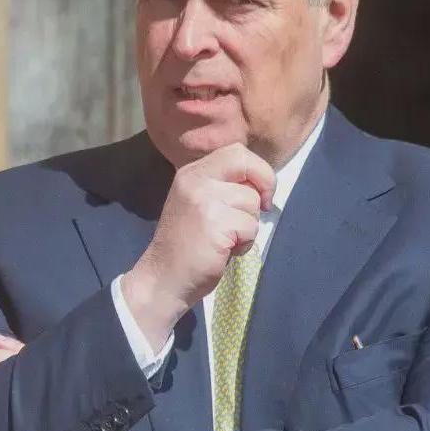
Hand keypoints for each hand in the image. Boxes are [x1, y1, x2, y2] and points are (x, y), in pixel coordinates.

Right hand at [123, 143, 275, 350]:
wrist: (163, 278)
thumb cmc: (187, 246)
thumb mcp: (200, 203)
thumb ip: (223, 187)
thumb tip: (259, 182)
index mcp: (192, 172)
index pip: (236, 151)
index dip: (257, 169)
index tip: (260, 193)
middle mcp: (195, 179)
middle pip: (245, 162)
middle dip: (266, 182)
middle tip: (264, 206)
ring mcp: (203, 200)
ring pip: (252, 201)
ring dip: (249, 225)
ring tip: (228, 239)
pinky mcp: (214, 223)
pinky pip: (250, 227)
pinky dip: (245, 243)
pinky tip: (225, 250)